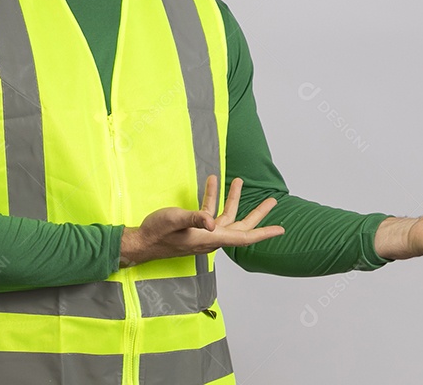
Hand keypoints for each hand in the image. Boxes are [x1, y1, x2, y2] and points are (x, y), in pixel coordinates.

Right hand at [120, 176, 284, 266]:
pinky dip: (212, 197)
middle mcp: (212, 237)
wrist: (142, 242)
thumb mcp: (175, 221)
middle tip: (272, 200)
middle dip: (258, 213)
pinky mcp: (195, 228)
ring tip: (238, 181)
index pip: (244, 236)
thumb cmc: (158, 233)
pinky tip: (211, 182)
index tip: (281, 230)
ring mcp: (204, 233)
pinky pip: (210, 212)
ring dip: (233, 198)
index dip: (263, 232)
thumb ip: (194, 219)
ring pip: (227, 217)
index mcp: (211, 238)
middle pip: (242, 226)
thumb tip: (211, 222)